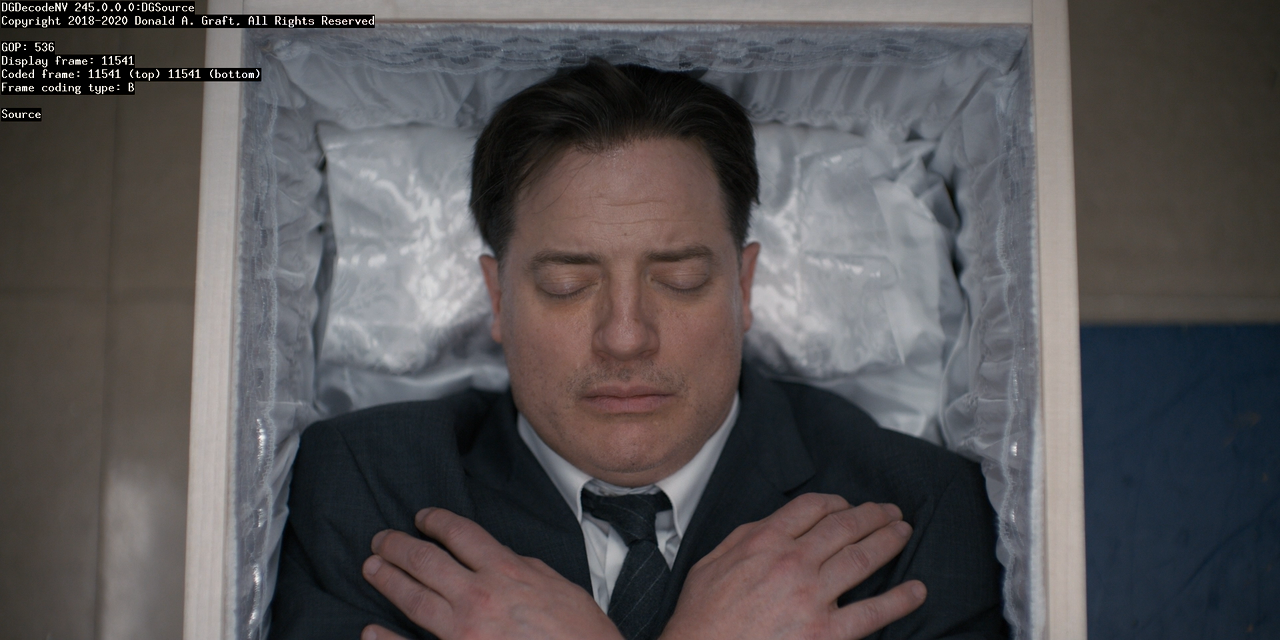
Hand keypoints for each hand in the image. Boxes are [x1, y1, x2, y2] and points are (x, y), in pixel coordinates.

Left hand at [361, 507, 622, 639]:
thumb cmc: (581, 635)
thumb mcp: (560, 587)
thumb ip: (525, 569)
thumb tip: (502, 558)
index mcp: (507, 572)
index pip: (461, 534)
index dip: (436, 521)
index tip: (422, 517)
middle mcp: (480, 597)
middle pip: (426, 560)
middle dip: (398, 546)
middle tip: (380, 540)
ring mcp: (464, 632)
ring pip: (413, 598)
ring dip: (387, 579)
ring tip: (372, 567)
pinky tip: (370, 630)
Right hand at [660, 493, 925, 639]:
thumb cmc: (701, 620)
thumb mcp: (709, 564)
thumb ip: (743, 540)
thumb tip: (769, 527)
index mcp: (763, 541)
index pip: (811, 508)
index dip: (835, 502)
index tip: (846, 506)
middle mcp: (792, 562)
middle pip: (844, 526)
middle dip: (872, 515)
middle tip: (889, 513)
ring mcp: (812, 596)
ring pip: (862, 557)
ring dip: (889, 540)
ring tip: (903, 533)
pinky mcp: (827, 632)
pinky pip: (873, 611)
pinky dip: (900, 599)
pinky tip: (916, 591)